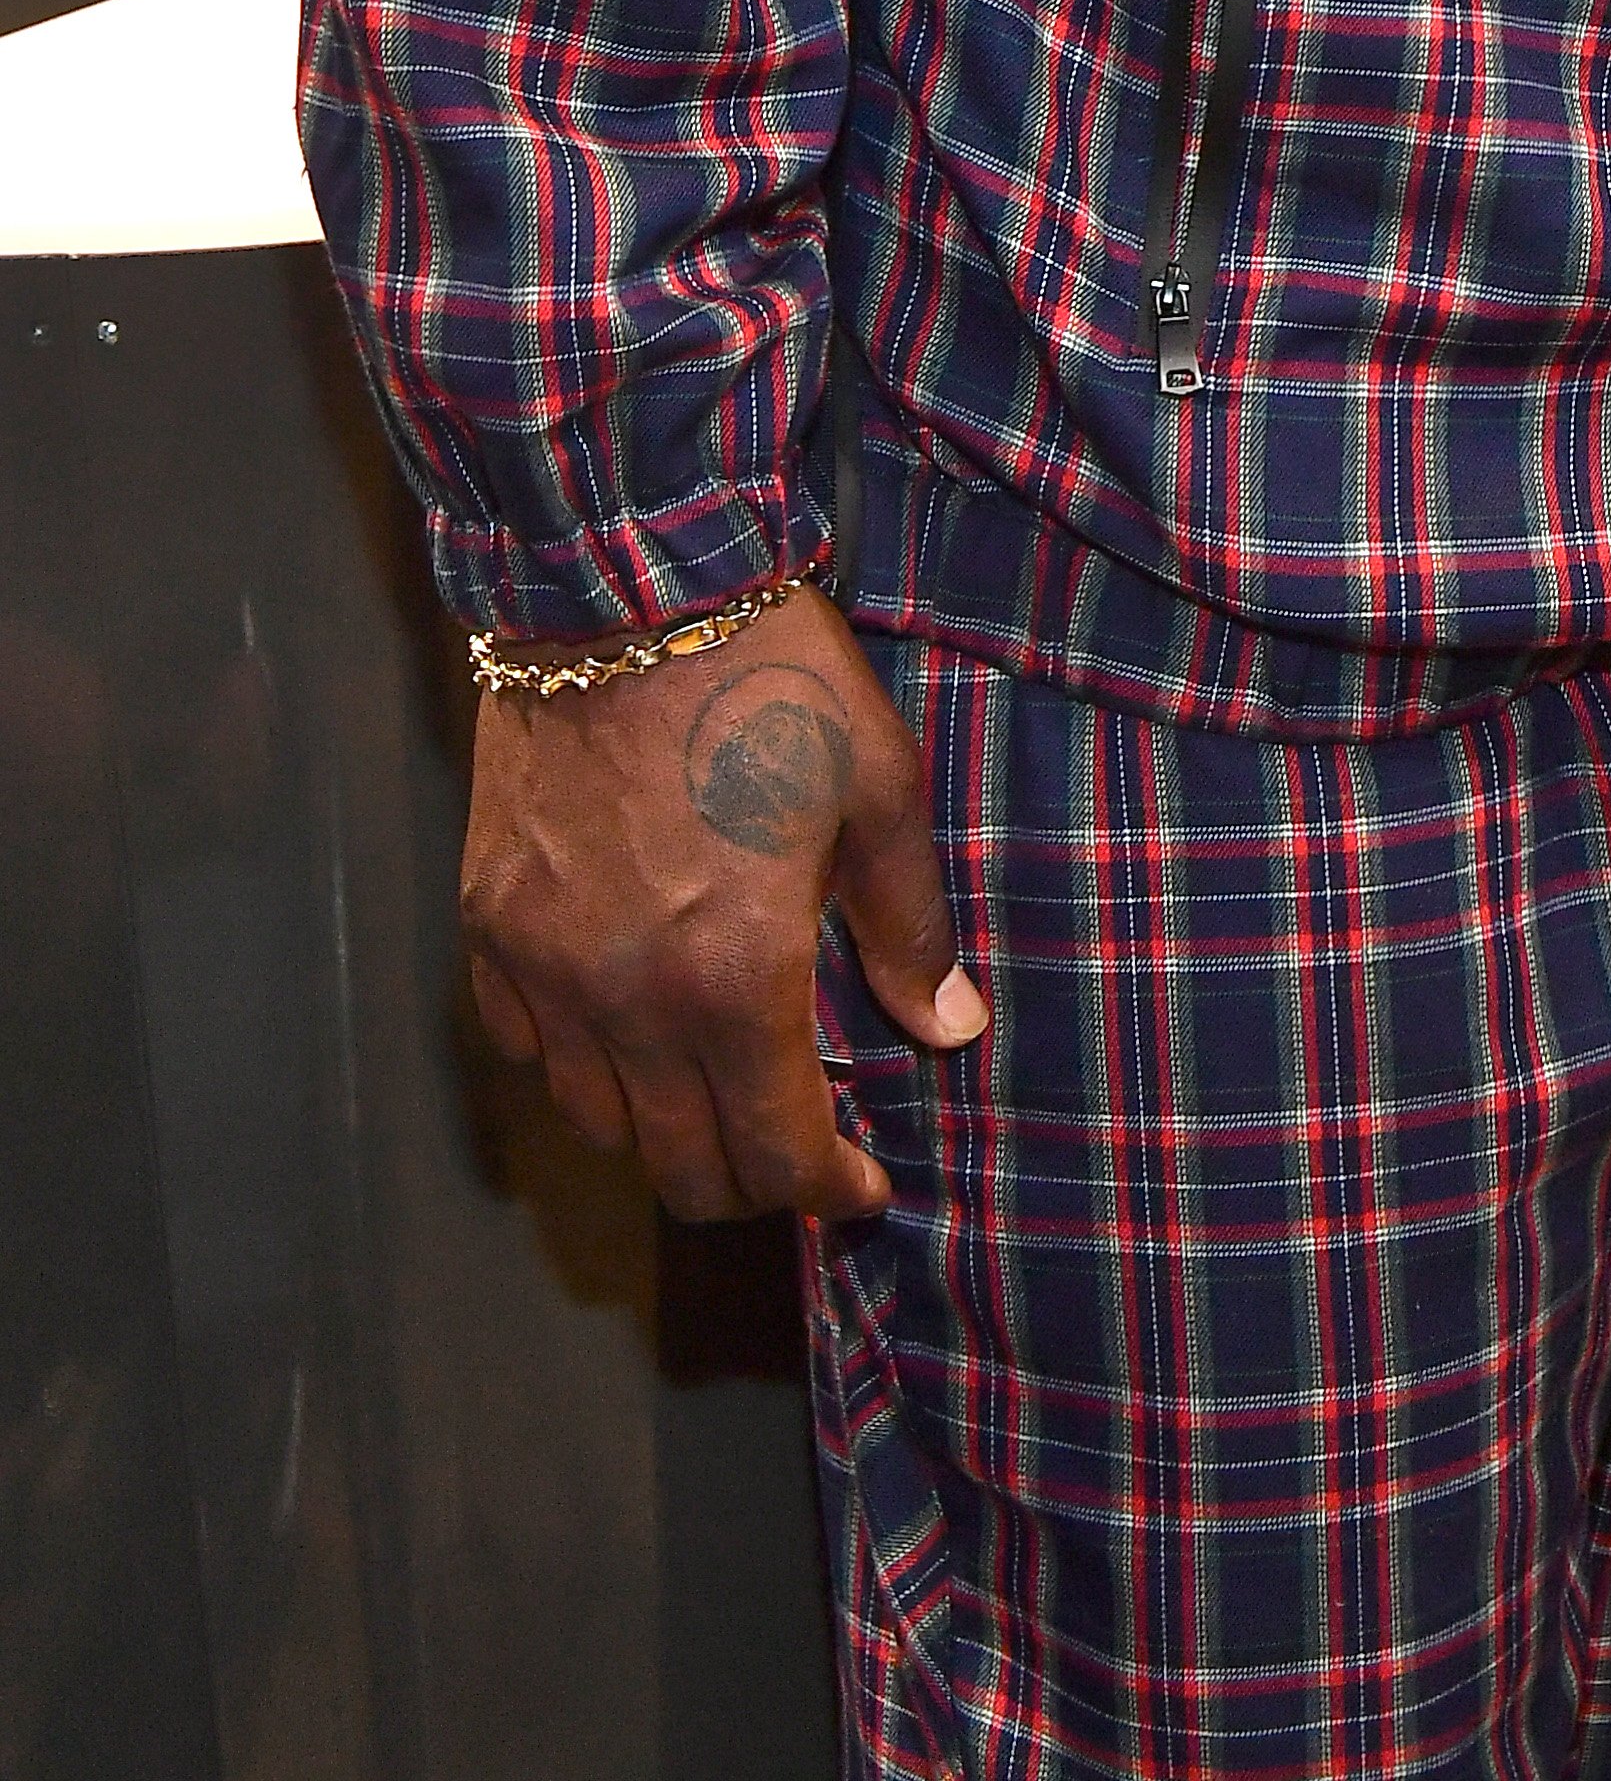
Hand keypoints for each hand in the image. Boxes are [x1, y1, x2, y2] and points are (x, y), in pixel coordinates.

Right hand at [459, 585, 984, 1221]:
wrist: (622, 589)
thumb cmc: (768, 680)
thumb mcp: (877, 788)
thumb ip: (909, 926)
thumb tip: (951, 1028)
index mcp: (736, 980)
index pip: (777, 1154)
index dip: (827, 1190)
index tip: (861, 1186)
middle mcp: (628, 1002)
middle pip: (681, 1169)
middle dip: (751, 1185)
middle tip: (795, 1154)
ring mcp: (546, 971)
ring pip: (598, 1123)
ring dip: (664, 1131)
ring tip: (717, 1091)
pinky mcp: (490, 927)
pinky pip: (526, 1048)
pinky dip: (579, 1065)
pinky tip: (628, 1028)